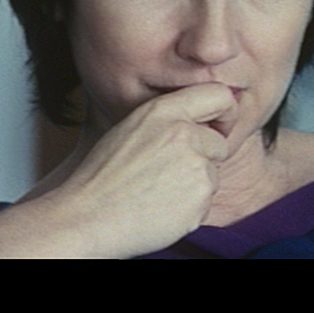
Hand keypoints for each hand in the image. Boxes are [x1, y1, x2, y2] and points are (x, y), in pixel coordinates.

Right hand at [44, 82, 235, 257]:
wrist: (87, 218)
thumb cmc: (105, 177)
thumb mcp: (133, 128)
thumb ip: (170, 119)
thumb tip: (207, 116)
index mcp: (164, 111)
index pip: (220, 94)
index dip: (226, 112)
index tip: (219, 126)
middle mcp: (183, 133)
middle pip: (220, 143)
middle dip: (205, 158)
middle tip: (170, 172)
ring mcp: (194, 165)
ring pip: (213, 174)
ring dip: (195, 185)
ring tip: (158, 190)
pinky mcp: (199, 197)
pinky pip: (207, 201)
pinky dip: (190, 208)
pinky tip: (161, 207)